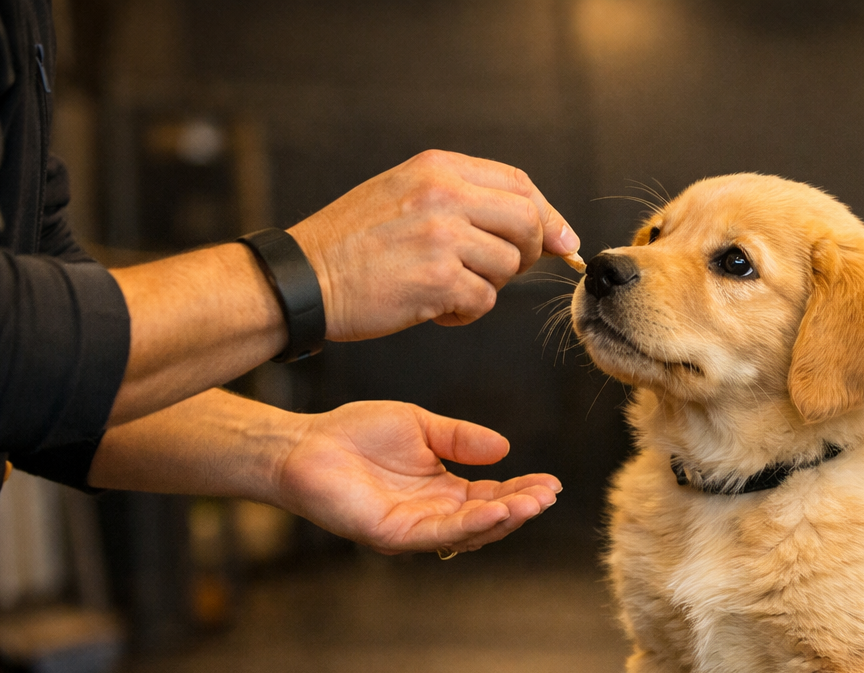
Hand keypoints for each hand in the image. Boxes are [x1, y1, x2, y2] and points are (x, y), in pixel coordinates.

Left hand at [273, 401, 559, 554]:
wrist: (306, 443)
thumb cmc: (355, 433)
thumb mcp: (421, 426)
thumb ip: (461, 439)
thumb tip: (505, 449)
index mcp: (443, 490)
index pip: (492, 496)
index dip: (521, 491)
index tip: (551, 483)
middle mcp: (433, 514)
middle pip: (488, 519)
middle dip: (521, 508)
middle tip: (548, 496)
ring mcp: (414, 528)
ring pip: (469, 532)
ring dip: (503, 519)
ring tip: (531, 504)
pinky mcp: (393, 535)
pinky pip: (438, 534)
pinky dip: (469, 524)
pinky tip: (493, 510)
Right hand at [289, 151, 580, 339]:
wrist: (303, 279)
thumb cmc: (353, 245)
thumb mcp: (403, 195)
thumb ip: (463, 200)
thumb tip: (537, 225)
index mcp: (437, 168)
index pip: (519, 183)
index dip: (548, 215)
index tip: (561, 242)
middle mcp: (443, 194)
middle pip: (527, 222)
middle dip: (527, 254)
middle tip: (497, 272)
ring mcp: (442, 235)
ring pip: (508, 266)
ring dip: (486, 287)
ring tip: (446, 290)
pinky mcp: (438, 278)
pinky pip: (484, 301)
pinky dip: (464, 313)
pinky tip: (433, 309)